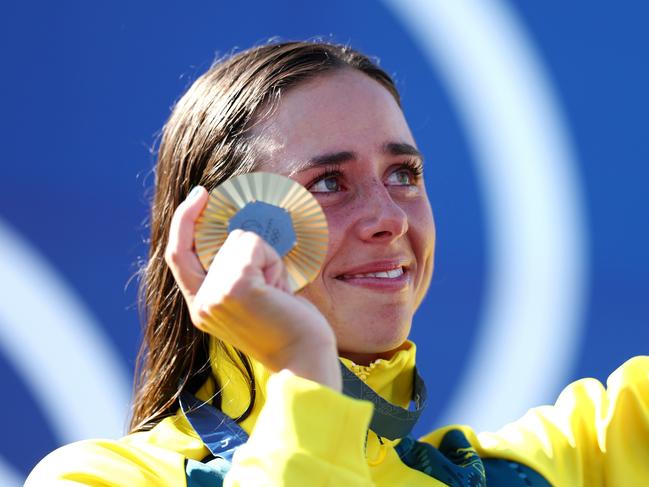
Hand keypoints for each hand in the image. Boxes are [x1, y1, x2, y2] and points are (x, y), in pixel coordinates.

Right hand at [164, 186, 341, 390]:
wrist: (304, 361)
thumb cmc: (288, 328)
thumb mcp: (252, 296)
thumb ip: (235, 270)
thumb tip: (240, 231)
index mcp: (200, 307)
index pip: (178, 254)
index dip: (184, 220)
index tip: (200, 195)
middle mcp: (200, 303)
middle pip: (224, 241)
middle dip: (258, 254)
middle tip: (275, 289)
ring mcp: (214, 295)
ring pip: (241, 239)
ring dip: (268, 259)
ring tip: (277, 294)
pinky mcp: (235, 288)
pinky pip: (255, 244)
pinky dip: (273, 260)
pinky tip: (280, 290)